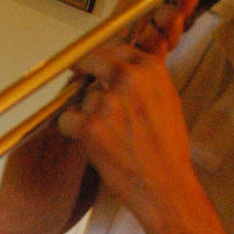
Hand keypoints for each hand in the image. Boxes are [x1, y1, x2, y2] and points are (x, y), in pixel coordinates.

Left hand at [58, 42, 197, 229]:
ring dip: (86, 114)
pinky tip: (91, 144)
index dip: (100, 59)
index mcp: (151, 69)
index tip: (93, 65)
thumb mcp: (166, 99)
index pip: (115, 49)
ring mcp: (107, 101)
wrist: (165, 184)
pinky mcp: (89, 125)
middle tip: (79, 82)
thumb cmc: (167, 148)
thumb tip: (116, 65)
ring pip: (81, 97)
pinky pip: (66, 119)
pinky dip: (72, 132)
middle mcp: (129, 79)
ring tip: (108, 136)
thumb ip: (142, 79)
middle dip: (83, 71)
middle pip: (90, 60)